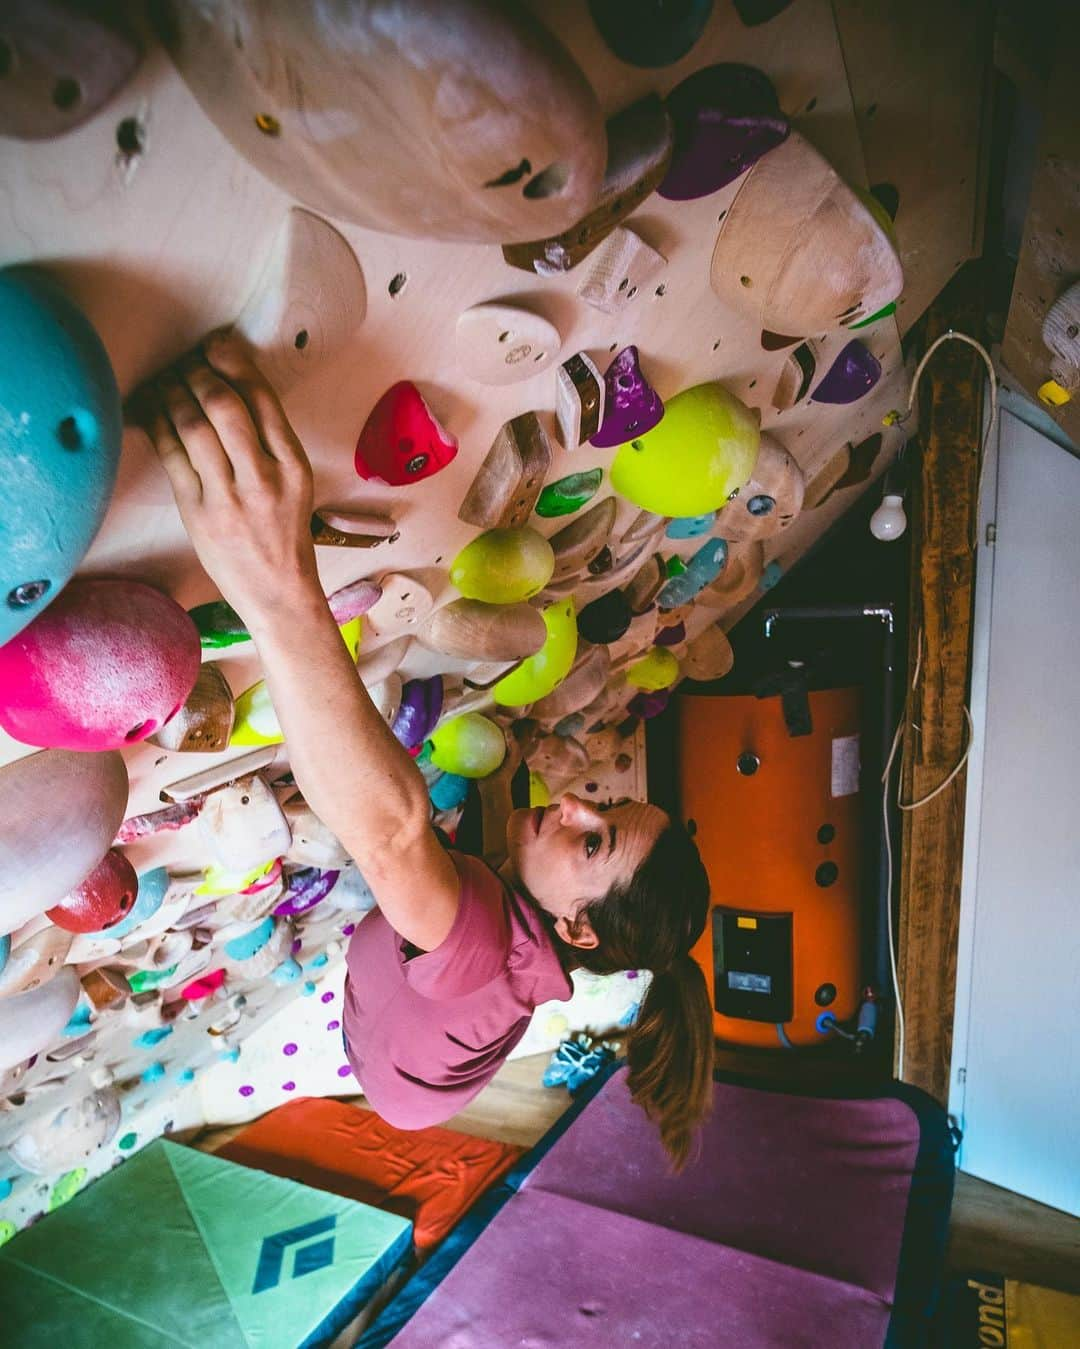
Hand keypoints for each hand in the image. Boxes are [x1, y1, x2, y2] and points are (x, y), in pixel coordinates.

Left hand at [128, 331, 320, 623]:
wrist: (279, 592)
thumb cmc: (283, 534)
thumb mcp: (293, 483)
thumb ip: (268, 441)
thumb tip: (229, 388)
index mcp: (294, 464)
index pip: (262, 398)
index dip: (234, 361)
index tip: (215, 345)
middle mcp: (265, 477)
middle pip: (225, 404)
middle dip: (197, 373)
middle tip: (185, 365)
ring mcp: (230, 497)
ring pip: (193, 426)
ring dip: (173, 394)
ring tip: (166, 384)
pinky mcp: (199, 513)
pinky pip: (172, 456)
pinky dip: (157, 425)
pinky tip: (152, 412)